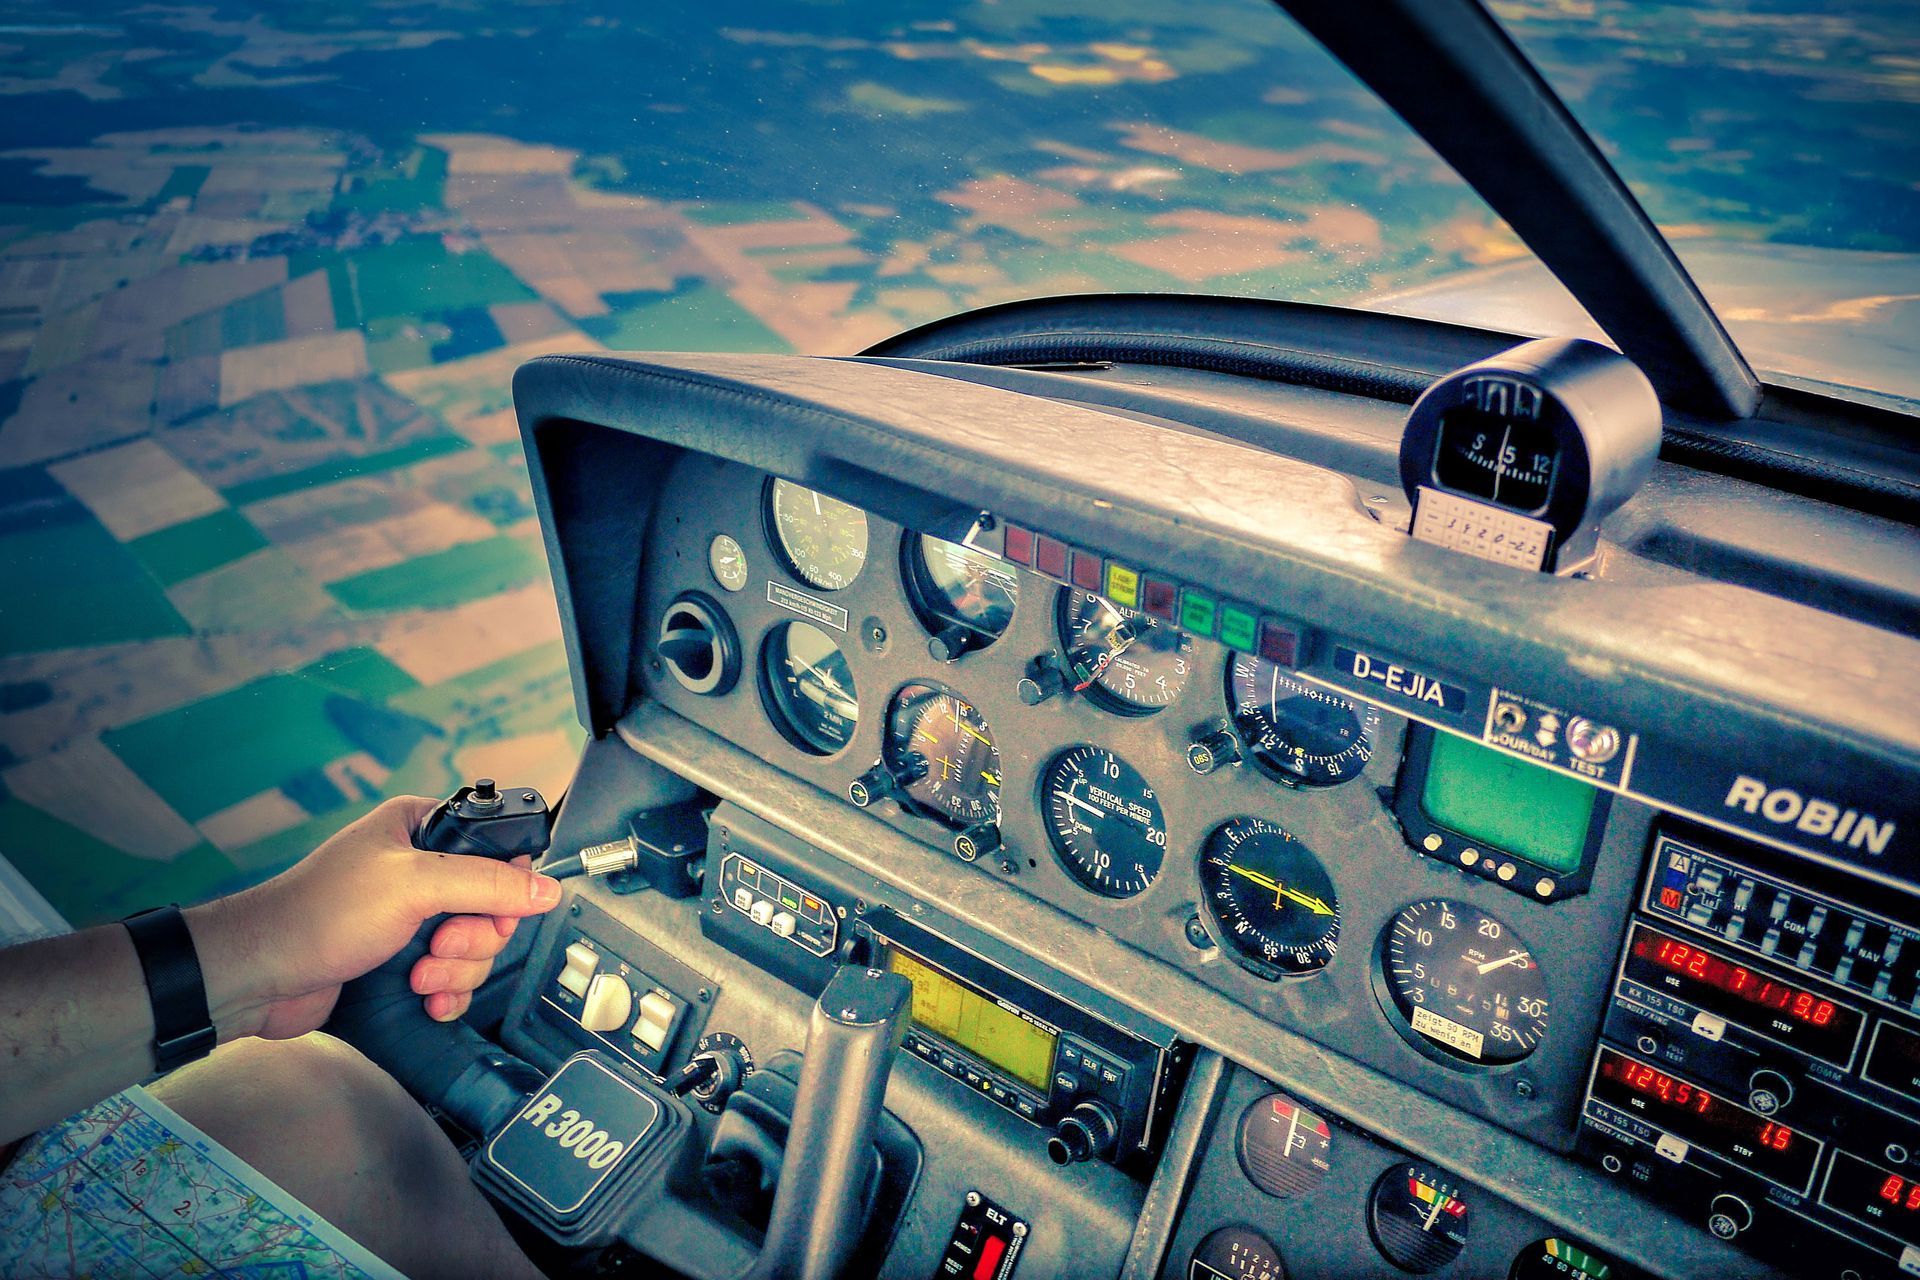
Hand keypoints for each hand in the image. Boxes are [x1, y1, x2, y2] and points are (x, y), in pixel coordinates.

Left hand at [186, 796, 561, 1041]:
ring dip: (455, 972)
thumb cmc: (317, 914)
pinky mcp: (401, 960)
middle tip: (438, 946)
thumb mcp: (413, 886)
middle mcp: (418, 871)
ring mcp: (410, 918)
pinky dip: (446, 993)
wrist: (260, 976)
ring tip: (418, 977)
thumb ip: (487, 884)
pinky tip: (425, 999)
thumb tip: (545, 888)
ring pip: (474, 948)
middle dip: (471, 939)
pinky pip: (453, 978)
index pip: (495, 851)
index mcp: (420, 830)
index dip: (503, 888)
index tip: (486, 912)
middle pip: (491, 907)